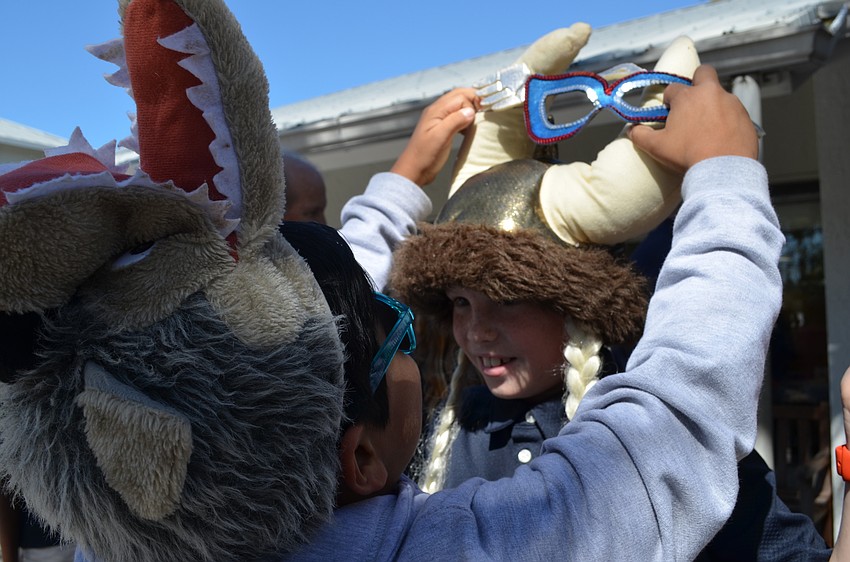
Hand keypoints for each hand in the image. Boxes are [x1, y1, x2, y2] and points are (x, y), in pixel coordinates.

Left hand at [391, 88, 478, 185]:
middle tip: (485, 114)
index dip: (474, 102)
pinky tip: (469, 129)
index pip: (461, 96)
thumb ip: (455, 121)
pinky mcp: (442, 128)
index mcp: (436, 110)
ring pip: (459, 106)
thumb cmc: (424, 156)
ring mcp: (439, 119)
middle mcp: (437, 111)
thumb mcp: (440, 138)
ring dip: (470, 110)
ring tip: (478, 121)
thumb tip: (471, 111)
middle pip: (460, 96)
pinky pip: (456, 116)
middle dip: (474, 101)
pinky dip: (466, 119)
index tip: (484, 114)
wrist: (413, 171)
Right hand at [628, 65, 757, 172]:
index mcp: (688, 97)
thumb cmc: (688, 155)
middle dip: (697, 81)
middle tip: (693, 102)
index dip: (669, 101)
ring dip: (713, 105)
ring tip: (708, 128)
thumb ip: (640, 136)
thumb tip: (632, 130)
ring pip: (721, 95)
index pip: (673, 89)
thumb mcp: (657, 147)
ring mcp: (732, 103)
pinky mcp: (746, 117)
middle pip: (704, 73)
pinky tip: (722, 137)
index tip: (669, 113)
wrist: (723, 171)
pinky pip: (735, 113)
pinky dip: (728, 121)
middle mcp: (711, 93)